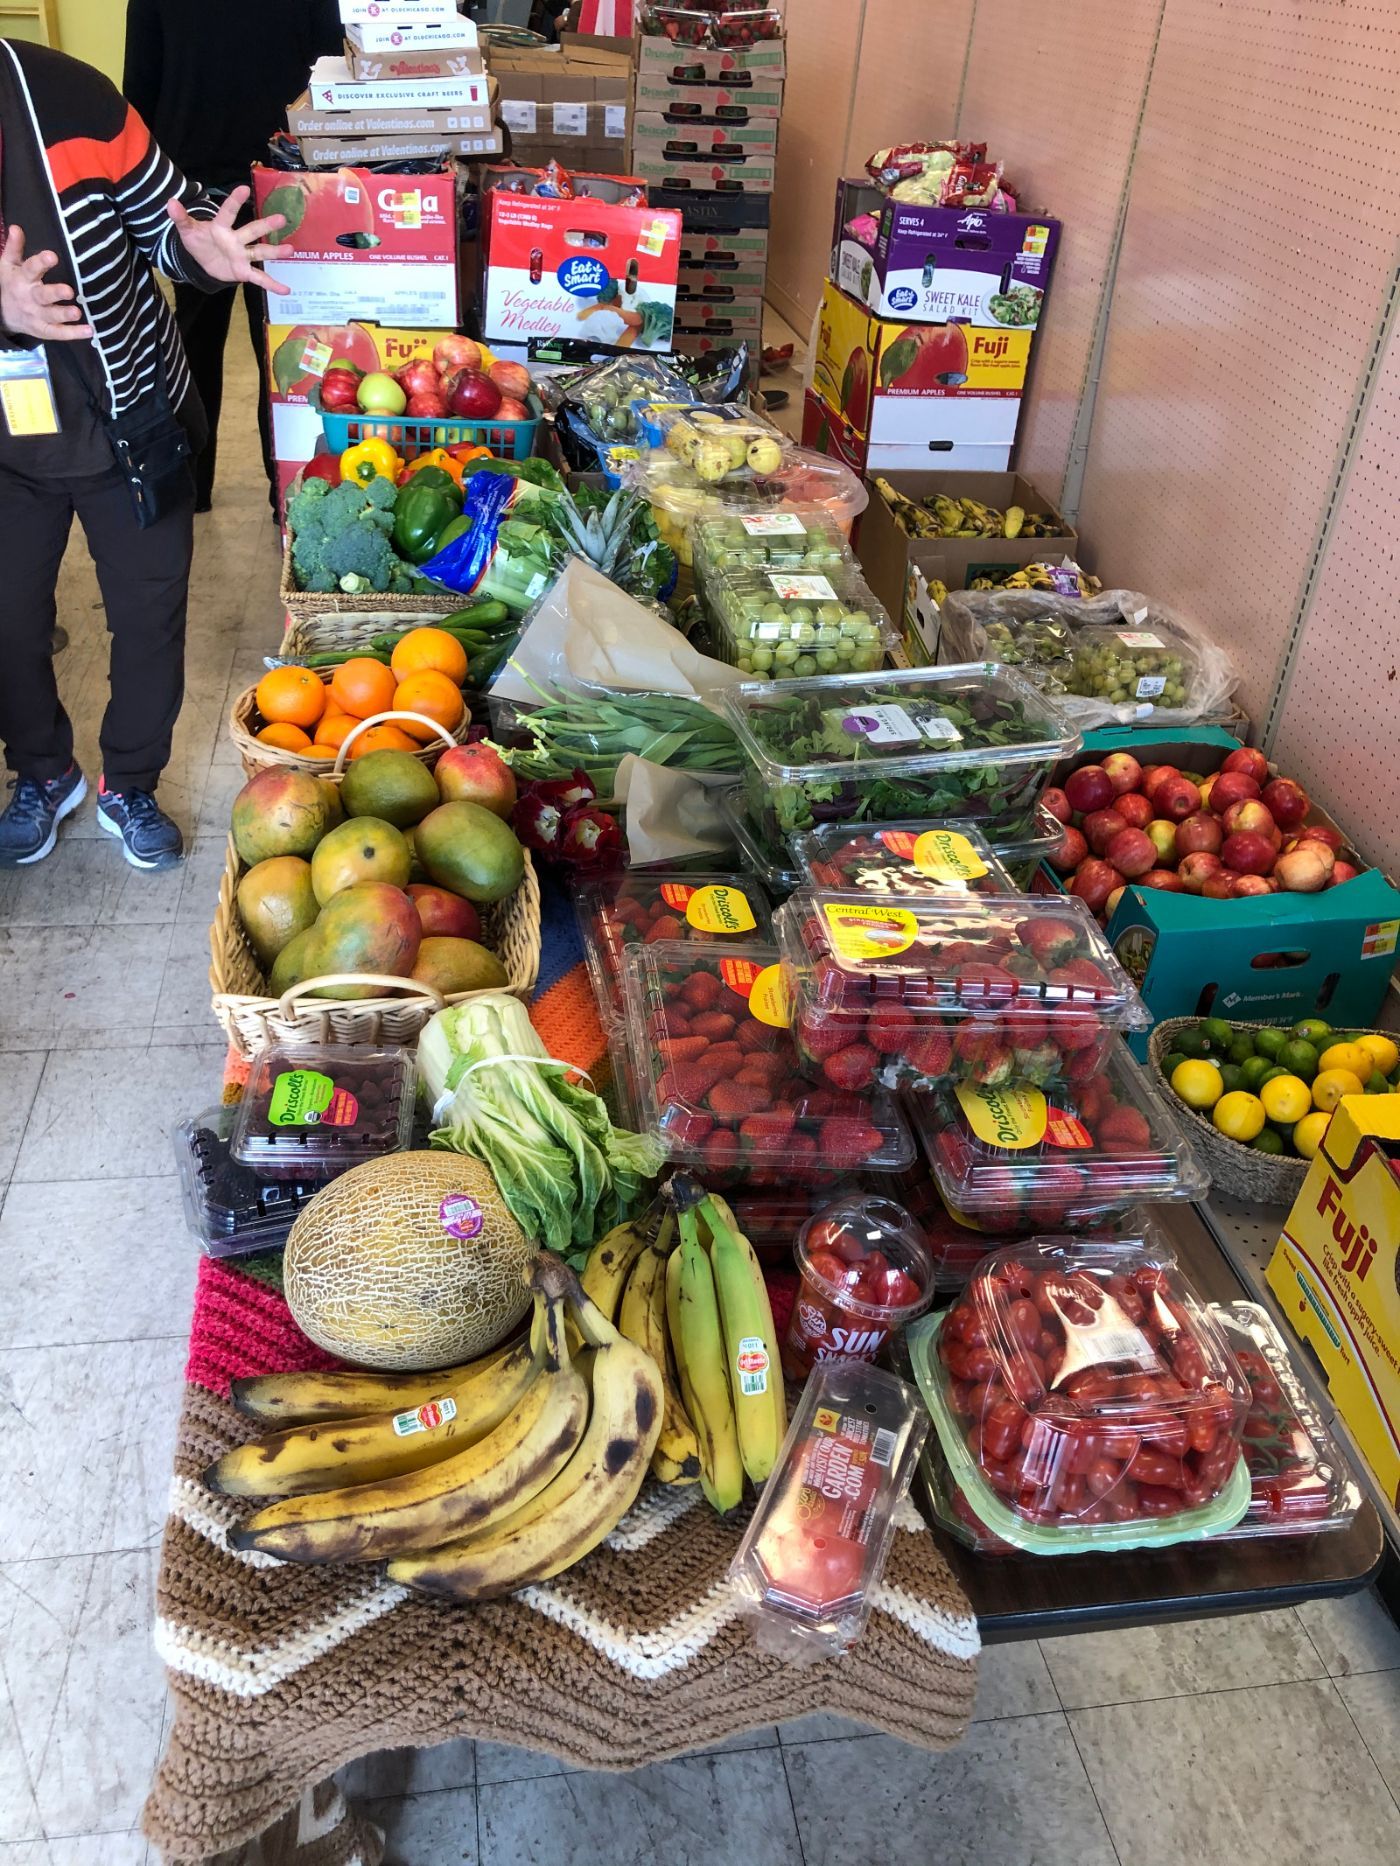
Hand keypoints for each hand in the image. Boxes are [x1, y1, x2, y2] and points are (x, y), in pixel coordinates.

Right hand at [0, 227, 93, 340]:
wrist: (1, 311)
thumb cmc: (10, 282)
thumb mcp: (8, 264)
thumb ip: (14, 247)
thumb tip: (16, 227)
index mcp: (21, 278)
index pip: (30, 269)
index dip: (41, 262)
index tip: (52, 256)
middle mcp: (29, 297)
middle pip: (42, 295)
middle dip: (55, 293)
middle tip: (69, 291)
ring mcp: (36, 315)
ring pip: (51, 316)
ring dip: (64, 315)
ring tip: (78, 313)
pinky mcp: (43, 329)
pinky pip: (58, 333)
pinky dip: (73, 333)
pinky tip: (89, 331)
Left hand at [166, 185, 290, 295]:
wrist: (204, 261)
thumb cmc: (198, 241)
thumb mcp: (186, 231)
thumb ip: (181, 218)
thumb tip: (170, 203)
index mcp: (221, 227)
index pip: (228, 212)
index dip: (235, 201)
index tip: (245, 189)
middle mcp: (235, 239)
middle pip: (251, 231)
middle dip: (266, 225)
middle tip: (281, 218)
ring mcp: (242, 255)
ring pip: (260, 252)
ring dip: (275, 252)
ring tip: (290, 250)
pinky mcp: (243, 271)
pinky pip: (259, 278)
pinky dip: (272, 284)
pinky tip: (286, 290)